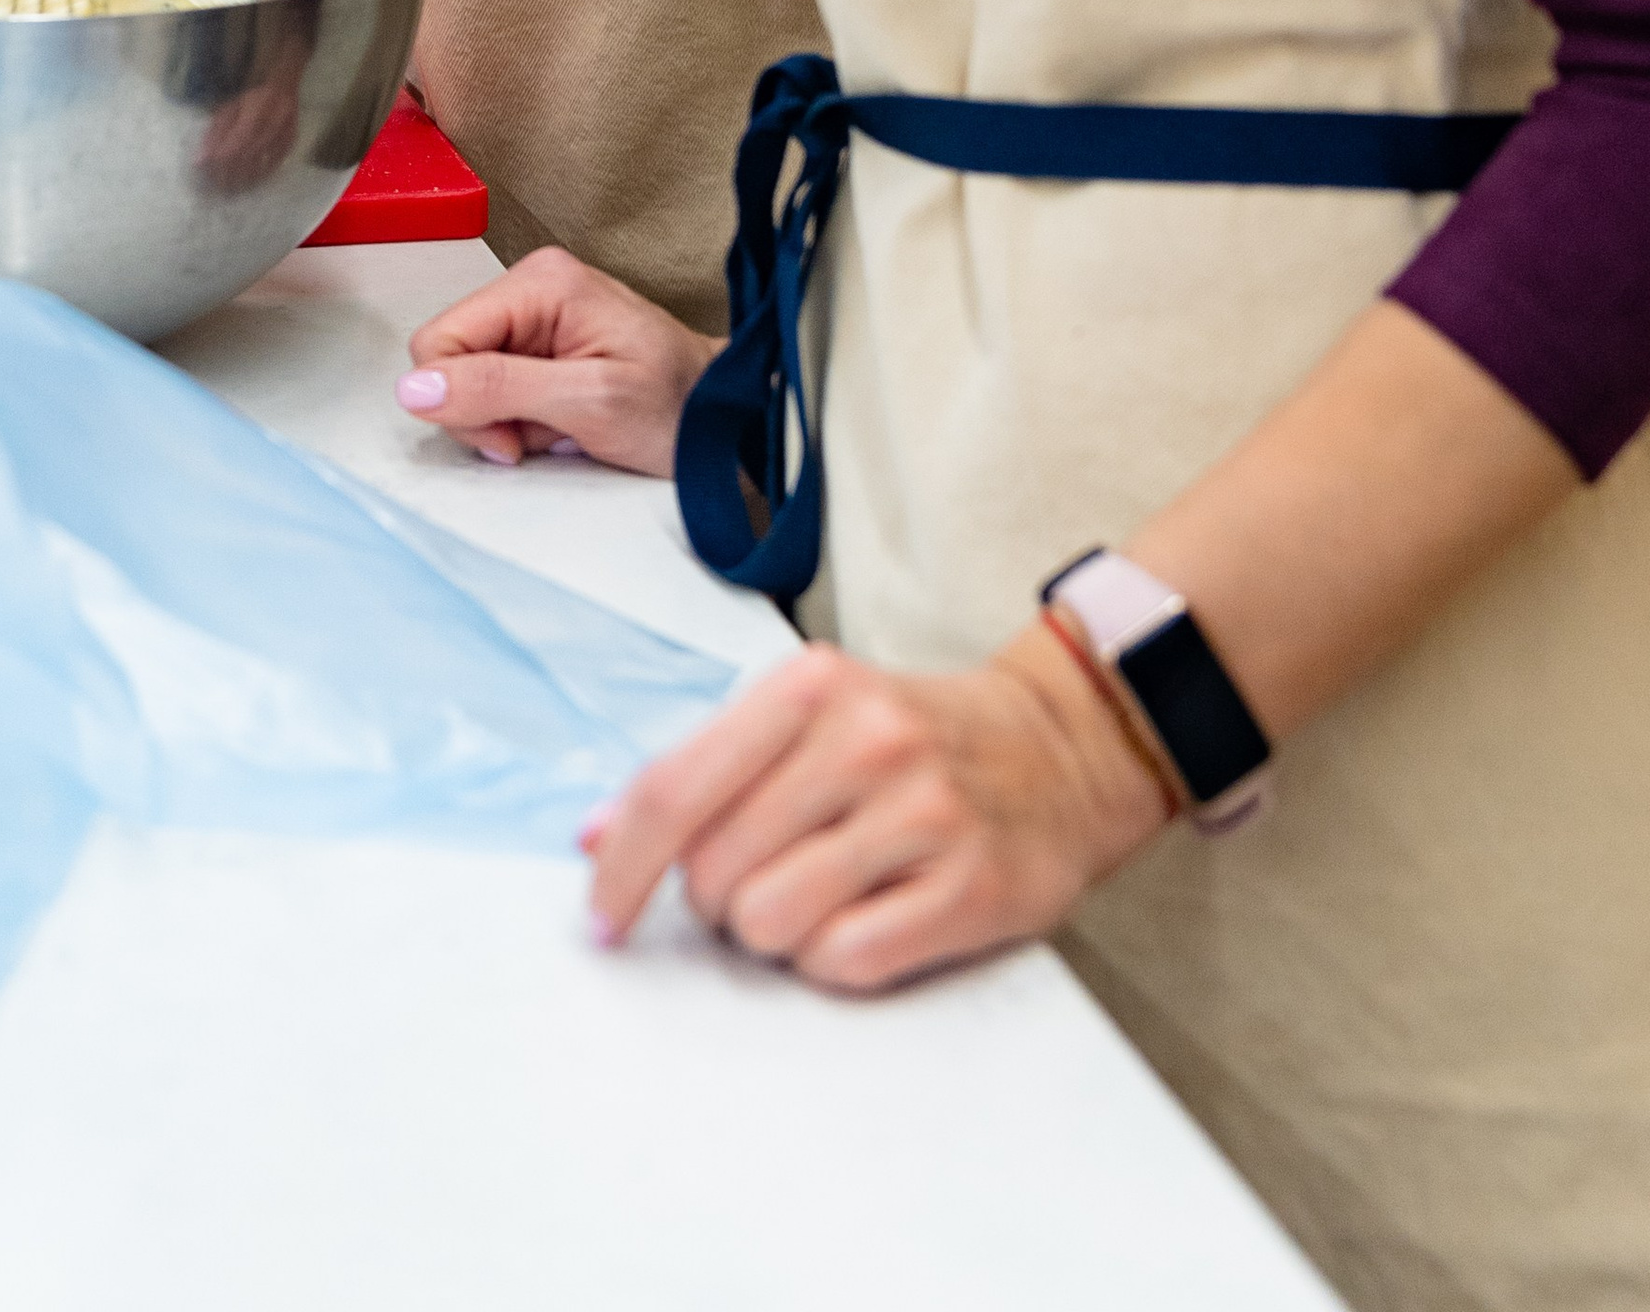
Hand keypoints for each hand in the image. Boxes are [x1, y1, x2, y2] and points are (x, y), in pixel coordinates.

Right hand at [394, 249, 714, 474]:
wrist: (725, 418)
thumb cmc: (678, 406)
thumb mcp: (590, 402)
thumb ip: (500, 389)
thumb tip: (416, 388)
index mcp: (541, 282)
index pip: (438, 340)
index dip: (459, 400)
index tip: (510, 435)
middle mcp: (532, 286)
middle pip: (449, 359)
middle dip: (484, 412)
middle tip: (540, 434)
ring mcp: (536, 313)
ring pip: (468, 378)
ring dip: (506, 419)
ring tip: (562, 426)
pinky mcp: (542, 341)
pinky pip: (496, 385)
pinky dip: (521, 417)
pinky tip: (561, 421)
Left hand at [583, 626, 1172, 989]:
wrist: (1056, 750)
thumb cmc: (907, 740)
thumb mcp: (806, 717)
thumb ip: (704, 770)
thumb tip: (594, 836)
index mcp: (808, 687)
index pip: (677, 789)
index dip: (622, 865)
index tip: (601, 915)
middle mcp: (864, 740)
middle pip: (715, 871)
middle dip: (718, 899)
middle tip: (765, 877)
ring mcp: (923, 813)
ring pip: (772, 923)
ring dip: (777, 933)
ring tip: (822, 894)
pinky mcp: (970, 887)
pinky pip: (844, 962)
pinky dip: (834, 960)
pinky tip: (868, 918)